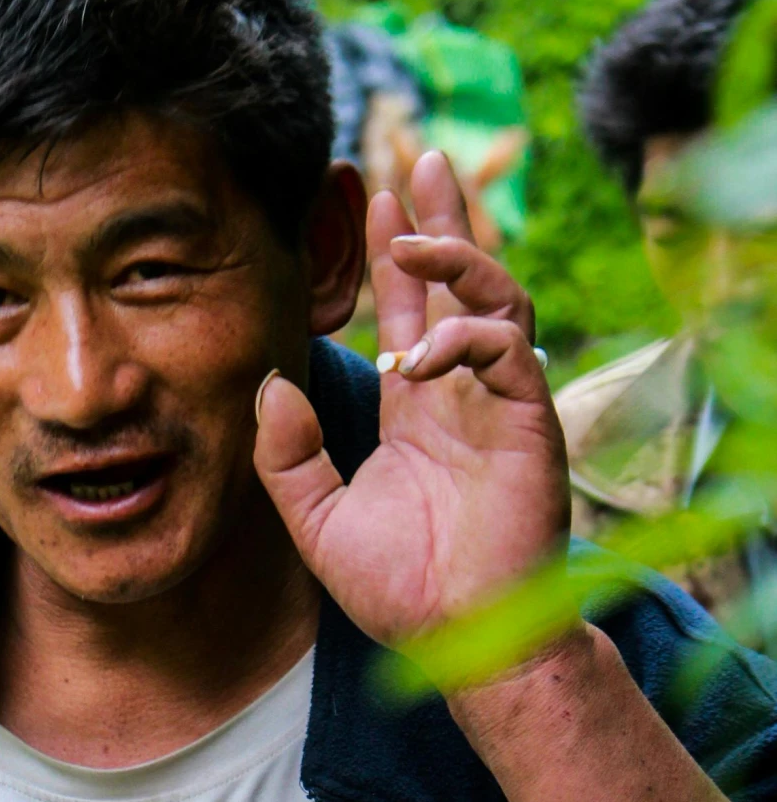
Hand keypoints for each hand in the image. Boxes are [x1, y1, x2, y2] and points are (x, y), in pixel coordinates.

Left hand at [255, 150, 567, 650]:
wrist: (460, 645)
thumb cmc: (401, 589)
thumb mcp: (316, 520)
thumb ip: (286, 456)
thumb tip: (269, 384)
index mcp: (420, 407)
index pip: (409, 309)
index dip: (396, 252)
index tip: (378, 194)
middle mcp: (463, 393)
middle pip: (461, 281)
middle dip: (444, 218)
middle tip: (423, 156)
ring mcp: (502, 405)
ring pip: (497, 300)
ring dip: (456, 261)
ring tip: (411, 239)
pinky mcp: (530, 426)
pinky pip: (510, 353)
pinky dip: (465, 339)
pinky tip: (418, 355)